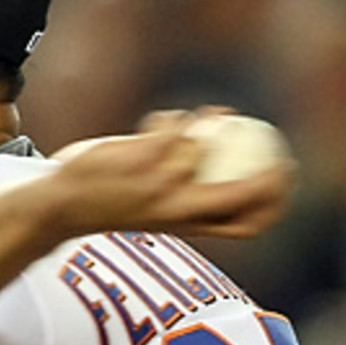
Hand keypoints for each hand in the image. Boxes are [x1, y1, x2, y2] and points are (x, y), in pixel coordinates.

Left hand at [50, 108, 294, 239]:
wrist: (62, 207)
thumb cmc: (110, 204)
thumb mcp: (153, 209)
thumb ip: (184, 194)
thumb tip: (216, 161)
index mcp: (186, 225)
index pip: (245, 225)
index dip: (273, 203)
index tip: (283, 178)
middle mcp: (179, 210)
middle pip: (242, 195)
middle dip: (270, 171)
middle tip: (275, 141)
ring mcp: (162, 185)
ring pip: (203, 145)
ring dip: (201, 124)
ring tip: (190, 120)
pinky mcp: (144, 160)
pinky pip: (174, 127)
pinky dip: (170, 119)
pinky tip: (160, 121)